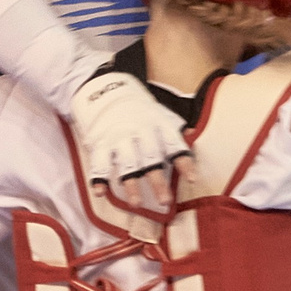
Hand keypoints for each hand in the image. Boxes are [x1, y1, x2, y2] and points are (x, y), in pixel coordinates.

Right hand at [69, 70, 191, 212]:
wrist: (102, 86)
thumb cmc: (136, 107)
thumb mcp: (158, 112)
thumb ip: (172, 127)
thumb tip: (193, 133)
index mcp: (156, 124)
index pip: (173, 143)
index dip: (183, 161)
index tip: (192, 178)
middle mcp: (138, 131)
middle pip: (149, 158)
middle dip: (157, 181)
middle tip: (164, 201)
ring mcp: (117, 137)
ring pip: (125, 163)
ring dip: (130, 184)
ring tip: (136, 203)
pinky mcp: (99, 142)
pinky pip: (98, 162)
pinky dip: (98, 178)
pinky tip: (100, 192)